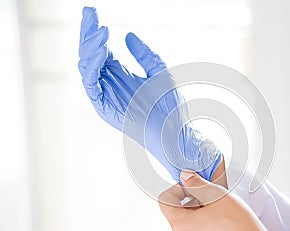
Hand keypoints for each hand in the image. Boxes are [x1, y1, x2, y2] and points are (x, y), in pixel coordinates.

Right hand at [78, 7, 221, 181]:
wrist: (174, 128)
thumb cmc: (168, 105)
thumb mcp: (158, 71)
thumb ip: (143, 54)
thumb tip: (128, 35)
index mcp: (118, 74)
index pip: (100, 49)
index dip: (95, 31)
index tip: (93, 13)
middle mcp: (108, 83)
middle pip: (90, 54)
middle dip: (88, 33)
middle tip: (90, 13)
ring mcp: (104, 95)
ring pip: (86, 66)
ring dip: (91, 46)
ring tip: (101, 30)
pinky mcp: (103, 106)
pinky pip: (90, 84)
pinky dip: (93, 65)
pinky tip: (103, 49)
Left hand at [158, 171, 269, 230]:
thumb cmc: (239, 226)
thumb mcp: (217, 195)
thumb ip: (197, 183)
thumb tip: (186, 176)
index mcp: (181, 226)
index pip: (165, 201)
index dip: (177, 189)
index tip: (192, 187)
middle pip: (178, 214)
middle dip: (192, 202)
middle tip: (210, 197)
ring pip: (189, 226)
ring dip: (200, 215)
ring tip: (220, 211)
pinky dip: (207, 228)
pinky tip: (223, 225)